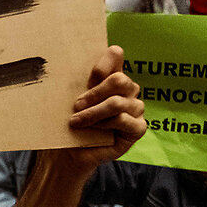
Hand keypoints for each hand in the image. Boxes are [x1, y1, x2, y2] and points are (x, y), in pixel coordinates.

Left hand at [48, 46, 145, 173]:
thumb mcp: (72, 98)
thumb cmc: (70, 122)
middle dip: (94, 93)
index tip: (88, 74)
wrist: (69, 152)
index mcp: (111, 76)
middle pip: (119, 79)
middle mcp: (127, 90)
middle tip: (76, 105)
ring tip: (76, 121)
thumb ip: (82, 79)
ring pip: (117, 103)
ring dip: (93, 113)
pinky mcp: (138, 128)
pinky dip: (104, 125)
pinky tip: (92, 131)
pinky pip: (124, 120)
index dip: (104, 60)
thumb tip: (83, 55)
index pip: (115, 55)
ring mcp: (135, 109)